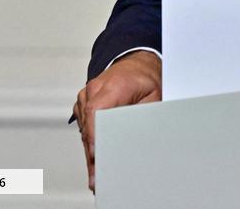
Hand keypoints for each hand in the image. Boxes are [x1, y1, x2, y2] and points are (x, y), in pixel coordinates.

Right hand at [73, 50, 161, 192]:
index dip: (94, 136)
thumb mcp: (155, 94)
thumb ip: (144, 115)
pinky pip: (85, 124)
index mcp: (113, 85)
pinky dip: (90, 138)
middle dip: (93, 152)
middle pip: (89, 126)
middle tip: (97, 177)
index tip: (95, 156)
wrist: (137, 62)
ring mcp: (87, 95)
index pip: (96, 112)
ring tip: (97, 171)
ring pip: (85, 128)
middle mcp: (96, 88)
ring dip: (91, 148)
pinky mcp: (84, 101)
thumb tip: (139, 136)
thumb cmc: (146, 77)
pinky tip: (96, 154)